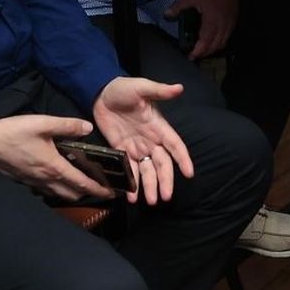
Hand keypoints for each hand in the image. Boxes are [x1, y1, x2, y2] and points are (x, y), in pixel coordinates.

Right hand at [0, 113, 112, 202]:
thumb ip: (68, 126)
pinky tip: (58, 180)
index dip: (99, 189)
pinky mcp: (25, 181)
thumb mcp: (43, 123)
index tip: (112, 193)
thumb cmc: (14, 132)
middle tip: (101, 188)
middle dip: (89, 193)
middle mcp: (45, 180)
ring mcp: (34, 183)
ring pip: (59, 194)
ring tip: (84, 185)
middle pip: (73, 194)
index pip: (82, 183)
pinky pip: (46, 191)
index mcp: (54, 167)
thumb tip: (88, 127)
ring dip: (73, 193)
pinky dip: (58, 189)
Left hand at [92, 77, 193, 204]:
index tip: (189, 174)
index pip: (175, 145)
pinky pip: (129, 170)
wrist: (100, 93)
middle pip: (162, 164)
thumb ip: (159, 91)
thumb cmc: (124, 89)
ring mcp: (137, 148)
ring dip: (150, 186)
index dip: (183, 159)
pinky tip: (132, 197)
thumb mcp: (142, 88)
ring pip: (147, 171)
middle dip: (165, 180)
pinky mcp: (122, 151)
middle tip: (165, 197)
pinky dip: (132, 184)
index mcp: (159, 127)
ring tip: (151, 201)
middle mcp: (151, 141)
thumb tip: (179, 88)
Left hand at [165, 0, 238, 58]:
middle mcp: (223, 24)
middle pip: (216, 45)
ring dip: (213, 49)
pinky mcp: (233, 19)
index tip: (191, 56)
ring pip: (223, 42)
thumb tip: (167, 15)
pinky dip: (220, 41)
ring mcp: (230, 22)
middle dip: (205, 53)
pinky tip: (213, 40)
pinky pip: (227, 36)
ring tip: (203, 50)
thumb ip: (178, 7)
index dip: (199, 51)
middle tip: (195, 55)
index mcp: (212, 19)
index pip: (206, 41)